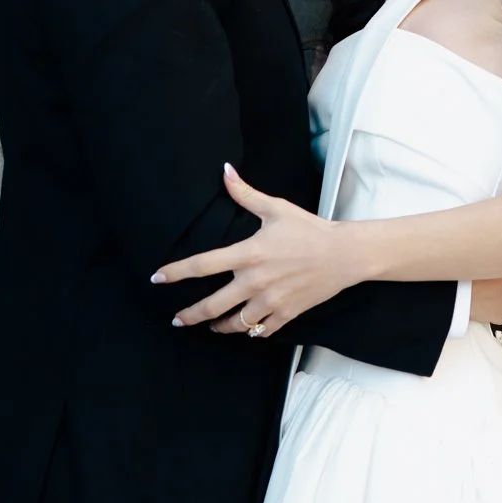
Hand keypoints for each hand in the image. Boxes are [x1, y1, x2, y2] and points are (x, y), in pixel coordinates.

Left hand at [151, 164, 353, 335]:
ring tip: (210, 326)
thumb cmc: (310, 229)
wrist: (344, 254)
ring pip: (235, 324)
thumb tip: (225, 171)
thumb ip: (245, 193)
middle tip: (177, 320)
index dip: (176, 272)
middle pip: (212, 305)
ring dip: (218, 327)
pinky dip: (249, 331)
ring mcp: (270, 301)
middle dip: (190, 315)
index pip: (202, 265)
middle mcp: (255, 281)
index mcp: (248, 254)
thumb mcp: (276, 208)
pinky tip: (244, 328)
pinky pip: (260, 330)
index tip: (157, 278)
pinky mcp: (286, 314)